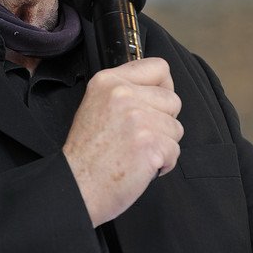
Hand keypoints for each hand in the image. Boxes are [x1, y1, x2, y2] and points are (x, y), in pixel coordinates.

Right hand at [63, 57, 183, 226]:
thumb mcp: (95, 105)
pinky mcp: (150, 143)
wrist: (77, 185)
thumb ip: (124, 92)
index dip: (163, 88)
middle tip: (137, 137)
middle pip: (172, 100)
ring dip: (162, 144)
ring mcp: (138, 118)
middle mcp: (123, 94)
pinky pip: (175, 151)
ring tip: (136, 152)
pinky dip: (163, 163)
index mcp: (108, 80)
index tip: (154, 104)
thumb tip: (159, 89)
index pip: (159, 67)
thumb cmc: (86, 153)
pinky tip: (140, 166)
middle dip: (163, 122)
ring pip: (176, 128)